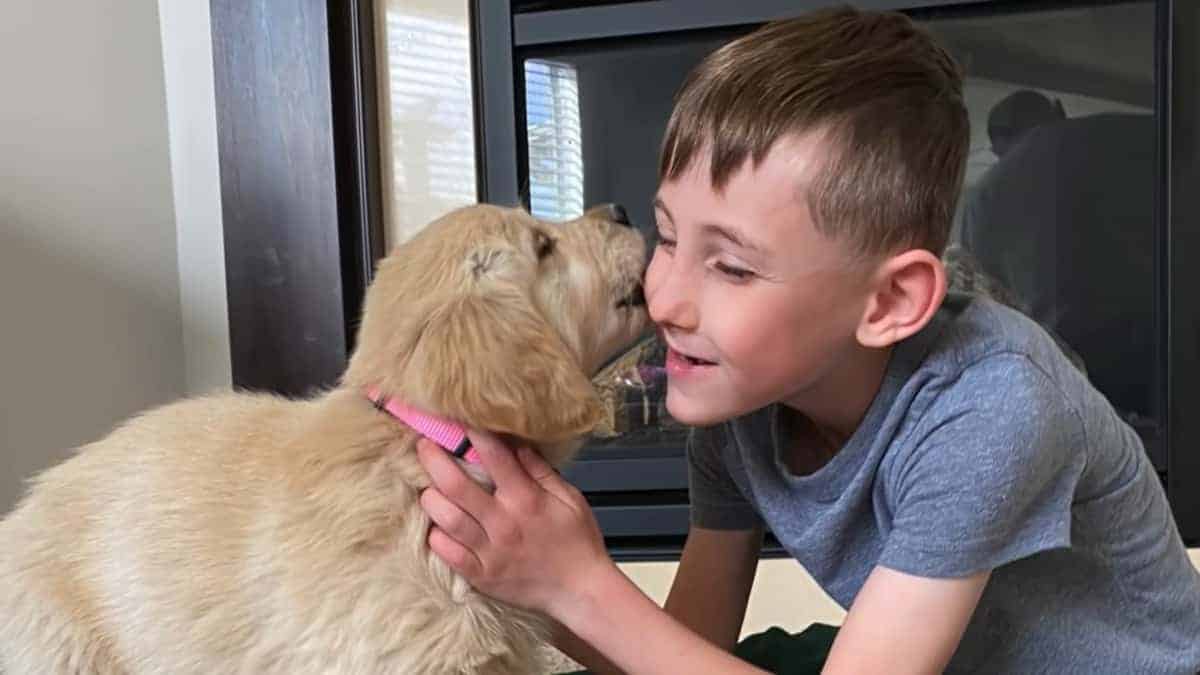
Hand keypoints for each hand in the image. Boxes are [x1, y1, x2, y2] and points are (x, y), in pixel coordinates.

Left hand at [415, 430, 612, 618]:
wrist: (580, 592)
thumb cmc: (578, 543)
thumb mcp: (570, 499)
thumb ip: (541, 471)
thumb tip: (517, 445)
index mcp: (526, 500)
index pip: (493, 456)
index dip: (473, 433)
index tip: (458, 418)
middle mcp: (503, 523)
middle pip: (455, 485)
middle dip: (434, 459)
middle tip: (423, 445)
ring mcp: (488, 551)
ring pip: (444, 518)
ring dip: (430, 498)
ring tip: (426, 487)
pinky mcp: (480, 575)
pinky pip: (446, 553)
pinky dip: (436, 536)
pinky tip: (436, 525)